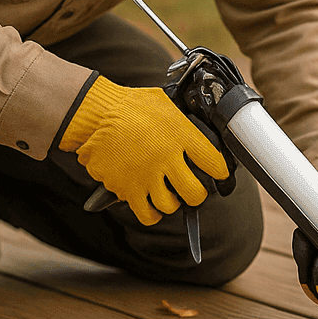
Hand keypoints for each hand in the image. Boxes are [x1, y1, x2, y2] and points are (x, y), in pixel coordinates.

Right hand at [58, 76, 233, 224]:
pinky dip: (152, 214)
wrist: (97, 113)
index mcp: (182, 136)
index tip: (218, 174)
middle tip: (193, 190)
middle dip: (197, 195)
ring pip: (171, 206)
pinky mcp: (128, 189)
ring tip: (169, 195)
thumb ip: (182, 122)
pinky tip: (152, 206)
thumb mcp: (166, 104)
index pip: (214, 163)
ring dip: (173, 203)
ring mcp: (148, 176)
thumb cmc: (130, 105)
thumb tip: (194, 127)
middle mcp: (167, 159)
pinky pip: (147, 214)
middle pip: (195, 194)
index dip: (220, 172)